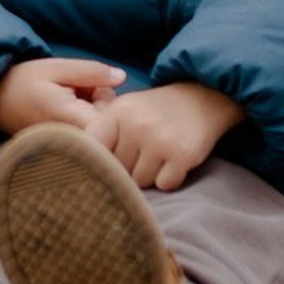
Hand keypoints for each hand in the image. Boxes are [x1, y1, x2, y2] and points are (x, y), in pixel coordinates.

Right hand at [0, 56, 126, 136]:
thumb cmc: (22, 81)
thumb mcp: (57, 67)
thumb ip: (92, 72)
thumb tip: (122, 77)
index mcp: (73, 121)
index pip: (114, 116)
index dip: (107, 96)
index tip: (92, 85)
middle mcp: (74, 141)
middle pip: (109, 122)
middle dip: (100, 101)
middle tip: (76, 89)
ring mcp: (69, 147)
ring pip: (99, 127)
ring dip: (91, 109)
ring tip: (67, 97)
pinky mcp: (66, 148)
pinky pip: (87, 132)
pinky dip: (82, 117)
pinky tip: (66, 109)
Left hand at [87, 81, 243, 191]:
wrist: (202, 98)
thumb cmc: (155, 112)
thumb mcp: (125, 111)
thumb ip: (103, 136)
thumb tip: (81, 172)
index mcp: (116, 112)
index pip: (92, 150)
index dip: (96, 162)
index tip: (101, 169)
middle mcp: (136, 124)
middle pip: (118, 171)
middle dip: (129, 169)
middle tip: (143, 153)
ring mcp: (159, 140)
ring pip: (141, 181)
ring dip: (150, 176)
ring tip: (159, 155)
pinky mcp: (182, 154)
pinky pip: (164, 185)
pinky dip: (170, 179)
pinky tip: (174, 161)